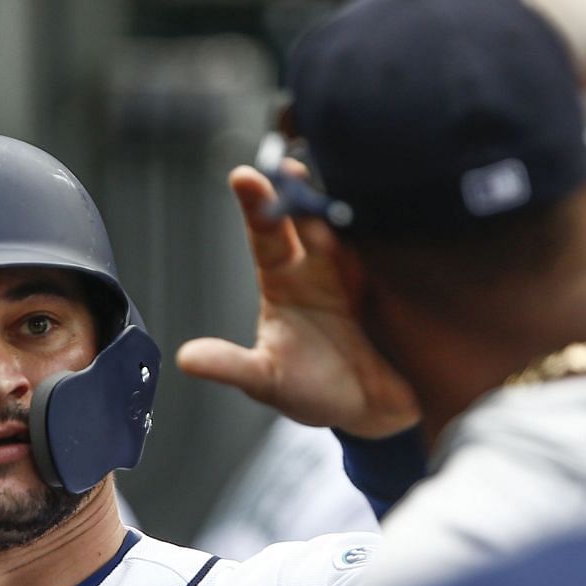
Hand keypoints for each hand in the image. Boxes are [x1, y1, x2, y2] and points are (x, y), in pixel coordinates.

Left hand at [176, 168, 419, 438]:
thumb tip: (185, 359)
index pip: (266, 234)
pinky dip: (395, 242)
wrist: (371, 415)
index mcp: (285, 280)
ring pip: (356, 235)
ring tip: (334, 207)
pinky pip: (398, 261)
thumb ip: (231, 366)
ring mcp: (364, 276)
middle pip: (312, 222)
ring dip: (347, 219)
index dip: (256, 206)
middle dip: (303, 195)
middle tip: (293, 170)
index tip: (243, 177)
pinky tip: (395, 223)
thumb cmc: (312, 390)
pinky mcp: (399, 291)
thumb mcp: (266, 381)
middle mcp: (323, 267)